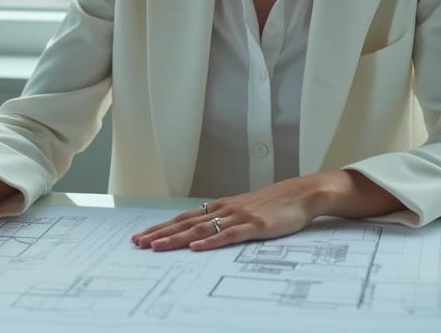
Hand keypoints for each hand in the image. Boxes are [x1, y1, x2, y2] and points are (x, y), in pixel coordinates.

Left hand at [130, 174, 334, 252]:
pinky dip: (211, 241)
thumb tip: (203, 231)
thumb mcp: (245, 210)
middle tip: (139, 243)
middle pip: (186, 223)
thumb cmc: (274, 204)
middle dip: (161, 234)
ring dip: (177, 238)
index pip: (184, 218)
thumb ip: (225, 219)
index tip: (142, 236)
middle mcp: (225, 209)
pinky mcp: (255, 226)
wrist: (301, 194)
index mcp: (221, 206)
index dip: (162, 227)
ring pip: (201, 228)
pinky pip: (229, 235)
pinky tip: (197, 247)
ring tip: (157, 246)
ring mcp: (239, 217)